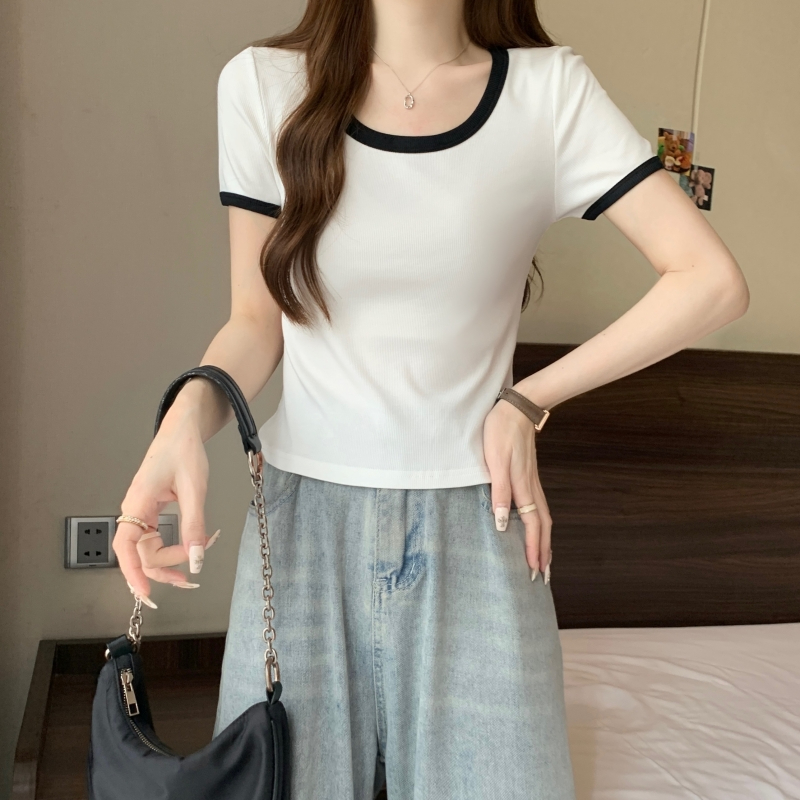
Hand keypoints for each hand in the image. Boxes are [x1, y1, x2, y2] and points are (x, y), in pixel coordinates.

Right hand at [113, 414, 219, 604]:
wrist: (182, 430)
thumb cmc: (183, 450)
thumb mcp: (194, 489)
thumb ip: (194, 525)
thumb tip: (196, 558)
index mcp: (138, 503)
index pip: (126, 548)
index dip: (133, 574)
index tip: (147, 594)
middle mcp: (134, 510)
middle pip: (141, 554)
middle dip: (165, 568)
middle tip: (191, 579)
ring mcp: (141, 512)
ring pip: (148, 549)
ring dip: (171, 559)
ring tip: (194, 563)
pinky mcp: (150, 511)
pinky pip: (155, 538)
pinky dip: (172, 547)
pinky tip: (187, 550)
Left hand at [483, 394, 551, 581]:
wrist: (516, 408)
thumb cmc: (501, 432)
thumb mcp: (495, 461)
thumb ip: (500, 491)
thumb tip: (502, 524)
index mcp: (522, 487)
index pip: (531, 526)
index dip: (532, 549)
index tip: (532, 572)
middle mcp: (531, 488)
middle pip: (542, 527)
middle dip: (543, 553)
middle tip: (542, 577)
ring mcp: (532, 482)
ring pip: (543, 518)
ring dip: (544, 541)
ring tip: (544, 559)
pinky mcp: (529, 476)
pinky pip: (539, 507)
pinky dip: (540, 524)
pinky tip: (536, 527)